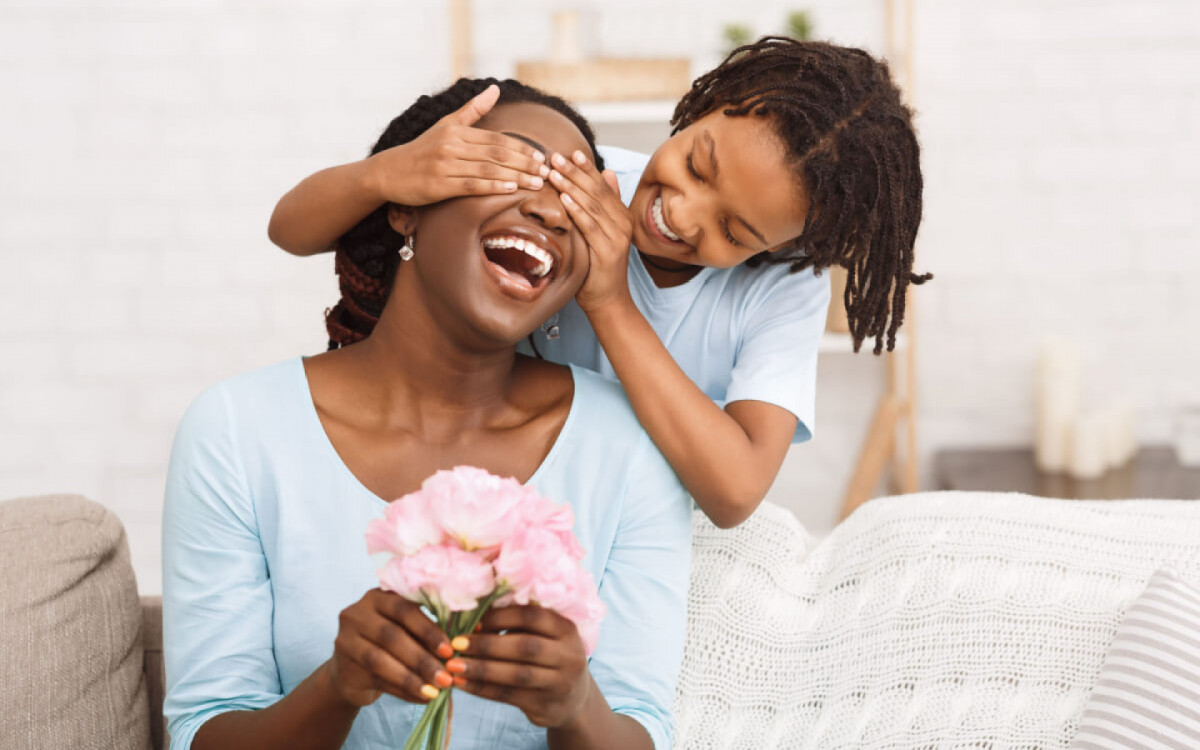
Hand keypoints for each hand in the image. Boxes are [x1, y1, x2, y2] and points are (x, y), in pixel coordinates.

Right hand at [326, 589, 455, 707]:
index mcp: (377, 597)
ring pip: (381, 660)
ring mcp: (345, 640)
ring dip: (411, 678)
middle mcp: (356, 614)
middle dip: (422, 658)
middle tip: (445, 676)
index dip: (428, 630)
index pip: (404, 609)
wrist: (352, 671)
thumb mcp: (405, 630)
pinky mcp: (343, 667)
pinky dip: (402, 691)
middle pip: (392, 636)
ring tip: (434, 691)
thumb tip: (456, 647)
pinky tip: (421, 697)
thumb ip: (424, 633)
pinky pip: (376, 680)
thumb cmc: (388, 645)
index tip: (449, 651)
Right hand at [366, 84, 549, 205]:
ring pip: (487, 169)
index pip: (496, 139)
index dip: (521, 148)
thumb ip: (472, 110)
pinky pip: (471, 185)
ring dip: (516, 177)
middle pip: (496, 153)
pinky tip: (512, 190)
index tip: (541, 156)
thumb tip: (495, 89)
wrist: (389, 172)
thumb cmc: (421, 150)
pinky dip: (493, 187)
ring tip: (537, 183)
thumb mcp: (445, 125)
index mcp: (456, 131)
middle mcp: (451, 145)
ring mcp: (444, 165)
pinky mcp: (439, 184)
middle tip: (546, 171)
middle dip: (524, 162)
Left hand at [445, 605, 591, 728]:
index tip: (474, 621)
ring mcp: (560, 683)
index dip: (501, 617)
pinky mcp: (546, 706)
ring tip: (454, 666)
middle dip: (487, 645)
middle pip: (525, 647)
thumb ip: (518, 626)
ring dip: (481, 669)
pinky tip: (463, 684)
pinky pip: (509, 696)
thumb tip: (473, 618)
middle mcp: (569, 656)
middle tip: (456, 644)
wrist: (573, 699)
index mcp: (567, 629)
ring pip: (516, 675)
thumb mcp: (545, 637)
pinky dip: (482, 689)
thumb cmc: (549, 657)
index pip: (533, 617)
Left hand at [548, 150, 634, 311]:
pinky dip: (577, 211)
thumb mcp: (601, 231)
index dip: (586, 168)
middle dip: (574, 172)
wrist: (607, 298)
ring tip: (554, 172)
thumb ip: (605, 204)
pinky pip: (590, 226)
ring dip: (571, 187)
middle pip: (596, 191)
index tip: (569, 152)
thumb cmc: (597, 265)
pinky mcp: (609, 251)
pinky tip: (564, 199)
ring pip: (592, 205)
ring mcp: (618, 236)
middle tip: (555, 157)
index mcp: (621, 214)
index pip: (602, 185)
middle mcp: (623, 222)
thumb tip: (608, 173)